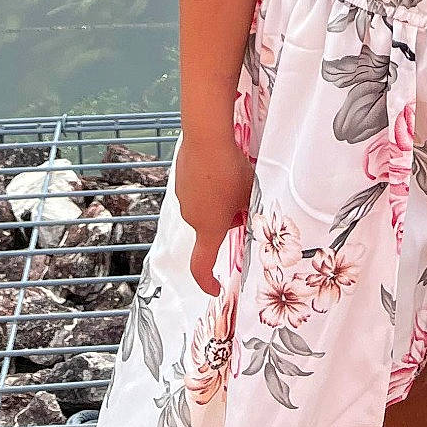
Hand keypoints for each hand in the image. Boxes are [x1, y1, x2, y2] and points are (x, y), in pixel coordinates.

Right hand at [176, 130, 253, 295]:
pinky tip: (217, 168)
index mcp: (209, 229)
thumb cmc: (230, 171)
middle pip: (210, 229)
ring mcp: (183, 198)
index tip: (216, 289)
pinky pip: (196, 191)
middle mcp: (192, 217)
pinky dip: (206, 186)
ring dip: (217, 202)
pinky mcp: (179, 179)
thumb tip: (243, 215)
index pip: (202, 267)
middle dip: (227, 221)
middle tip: (242, 201)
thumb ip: (246, 212)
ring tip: (230, 178)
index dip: (207, 282)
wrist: (206, 138)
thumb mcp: (248, 195)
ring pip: (203, 209)